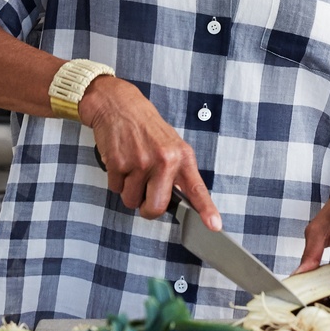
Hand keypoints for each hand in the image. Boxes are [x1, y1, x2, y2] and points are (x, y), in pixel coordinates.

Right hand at [79, 77, 220, 229]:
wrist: (119, 105)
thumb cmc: (146, 126)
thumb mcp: (171, 144)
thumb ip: (177, 170)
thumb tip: (180, 199)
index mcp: (181, 156)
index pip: (196, 188)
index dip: (206, 209)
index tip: (214, 225)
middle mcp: (163, 160)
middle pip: (156, 208)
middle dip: (147, 209)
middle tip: (145, 196)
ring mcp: (140, 162)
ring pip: (131, 200)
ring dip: (129, 190)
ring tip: (132, 166)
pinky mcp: (118, 163)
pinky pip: (115, 188)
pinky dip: (116, 180)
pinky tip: (121, 161)